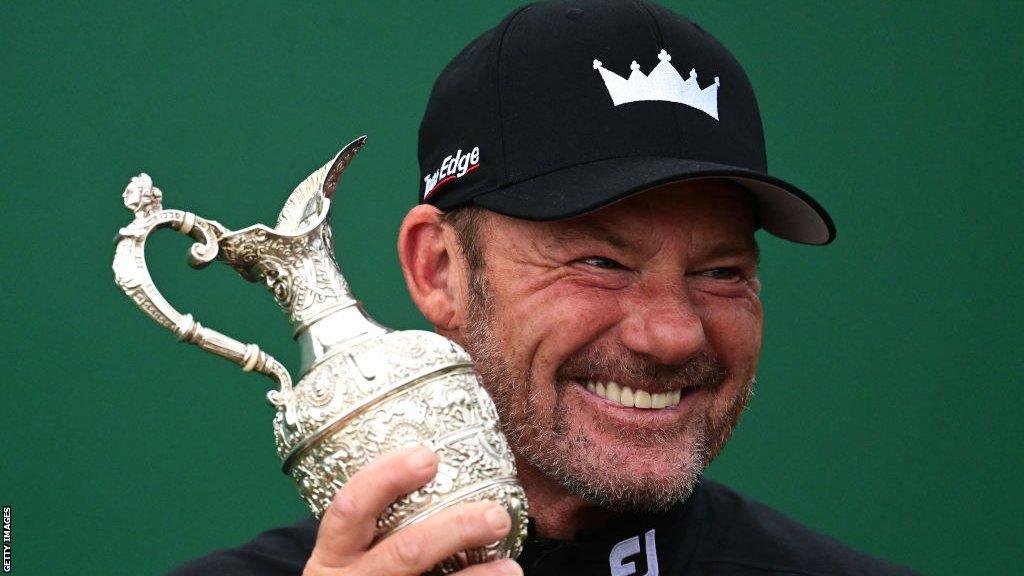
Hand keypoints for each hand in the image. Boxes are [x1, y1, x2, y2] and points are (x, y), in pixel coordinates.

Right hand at [303, 445, 521, 575]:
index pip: (351, 508)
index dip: (386, 478)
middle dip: (455, 529)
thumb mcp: (349, 551)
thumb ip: (378, 519)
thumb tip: (435, 467)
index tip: (427, 457)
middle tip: (495, 514)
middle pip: (403, 552)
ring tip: (510, 567)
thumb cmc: (356, 574)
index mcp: (334, 552)